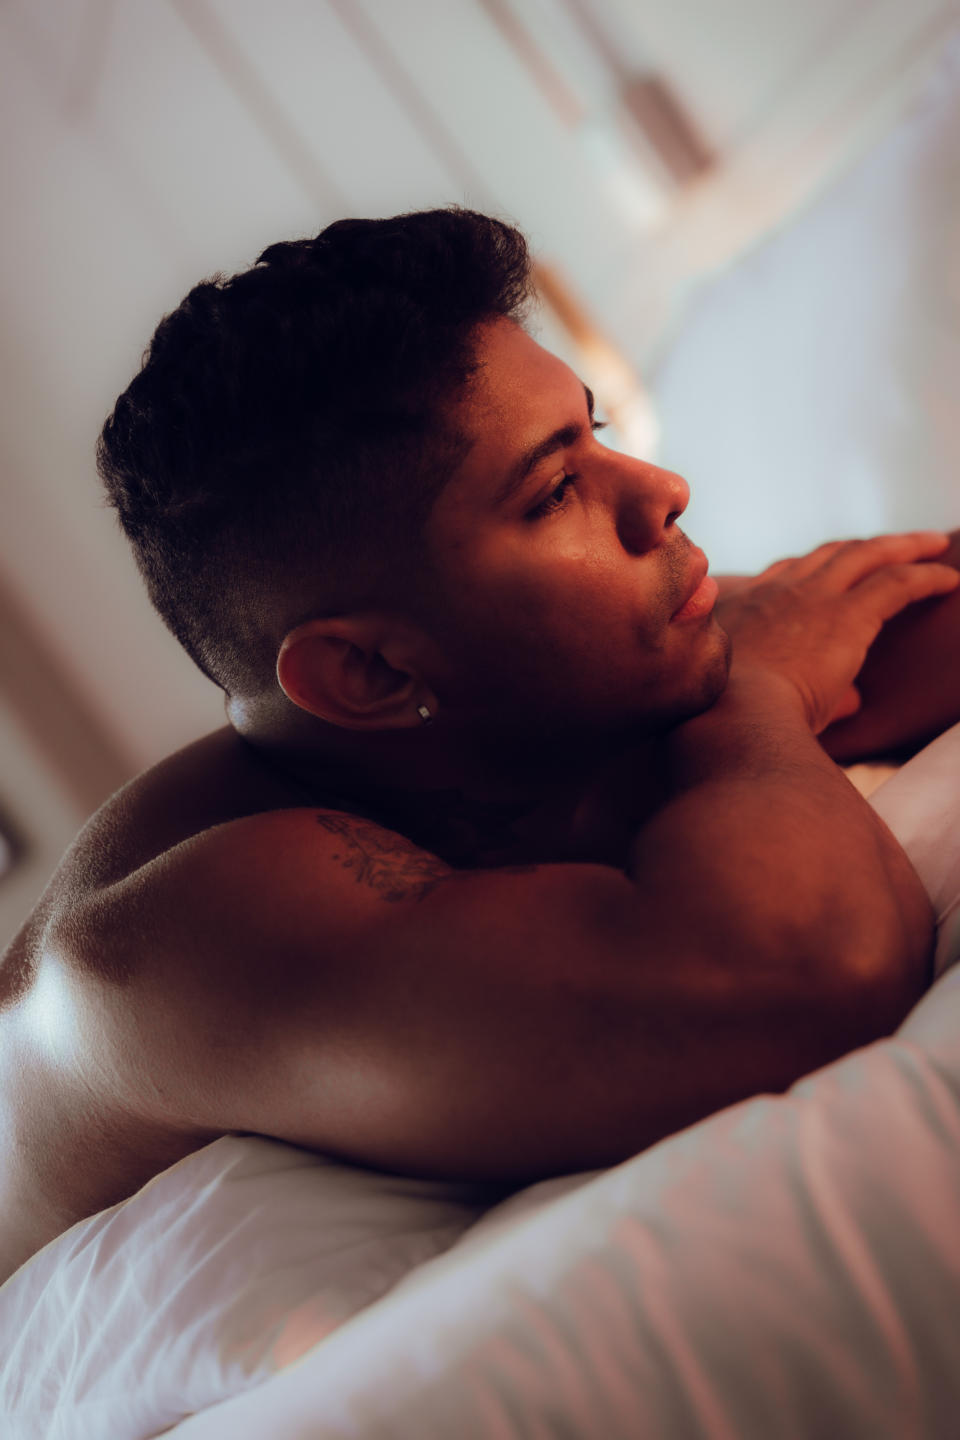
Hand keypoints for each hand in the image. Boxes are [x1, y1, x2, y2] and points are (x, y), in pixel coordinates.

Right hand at [714, 532, 959, 731]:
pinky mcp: (846, 615)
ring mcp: (810, 598)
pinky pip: (898, 583)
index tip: (832, 572)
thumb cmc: (729, 722)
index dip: (811, 569)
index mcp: (742, 611)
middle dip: (861, 547)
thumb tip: (850, 702)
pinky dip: (927, 577)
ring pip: (866, 554)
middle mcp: (775, 592)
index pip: (780, 575)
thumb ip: (799, 693)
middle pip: (826, 555)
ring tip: (932, 544)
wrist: (731, 718)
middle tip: (891, 546)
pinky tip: (950, 578)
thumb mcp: (751, 699)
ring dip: (903, 547)